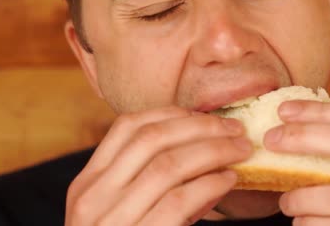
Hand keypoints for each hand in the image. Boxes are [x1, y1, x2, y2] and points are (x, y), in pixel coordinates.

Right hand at [65, 107, 251, 225]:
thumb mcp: (125, 214)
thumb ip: (151, 182)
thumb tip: (205, 147)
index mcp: (88, 184)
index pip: (127, 127)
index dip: (173, 114)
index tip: (207, 116)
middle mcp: (92, 198)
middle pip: (152, 138)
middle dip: (202, 127)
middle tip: (236, 129)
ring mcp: (109, 222)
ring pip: (168, 165)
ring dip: (213, 151)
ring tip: (241, 151)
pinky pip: (179, 200)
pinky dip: (210, 184)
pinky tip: (229, 181)